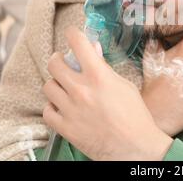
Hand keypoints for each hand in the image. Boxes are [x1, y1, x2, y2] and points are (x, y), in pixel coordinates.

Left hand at [42, 26, 172, 160]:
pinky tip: (63, 108)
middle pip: (54, 63)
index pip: (77, 43)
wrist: (135, 147)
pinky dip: (53, 107)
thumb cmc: (135, 115)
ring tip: (65, 88)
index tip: (73, 34)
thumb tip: (92, 50)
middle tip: (64, 62)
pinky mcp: (65, 128)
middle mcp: (81, 90)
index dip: (73, 34)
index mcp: (98, 76)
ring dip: (56, 84)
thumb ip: (104, 68)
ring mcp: (70, 110)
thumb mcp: (124, 85)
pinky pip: (47, 111)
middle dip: (59, 59)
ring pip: (48, 86)